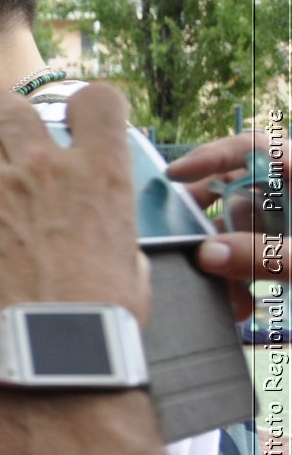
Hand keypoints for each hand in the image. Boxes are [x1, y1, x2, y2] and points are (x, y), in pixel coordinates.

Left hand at [0, 83, 148, 343]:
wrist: (49, 348)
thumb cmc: (96, 315)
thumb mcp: (130, 258)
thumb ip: (111, 224)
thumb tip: (100, 226)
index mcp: (103, 173)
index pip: (97, 100)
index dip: (83, 104)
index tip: (73, 118)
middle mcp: (48, 167)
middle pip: (14, 108)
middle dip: (9, 118)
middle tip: (8, 138)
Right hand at [166, 130, 287, 317]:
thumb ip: (266, 256)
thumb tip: (206, 255)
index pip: (253, 148)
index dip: (212, 156)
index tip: (174, 176)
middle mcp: (290, 193)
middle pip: (236, 189)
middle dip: (204, 218)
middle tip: (174, 236)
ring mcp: (286, 222)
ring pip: (240, 229)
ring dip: (221, 259)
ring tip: (211, 289)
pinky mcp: (284, 249)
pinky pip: (252, 256)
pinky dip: (240, 278)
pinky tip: (236, 305)